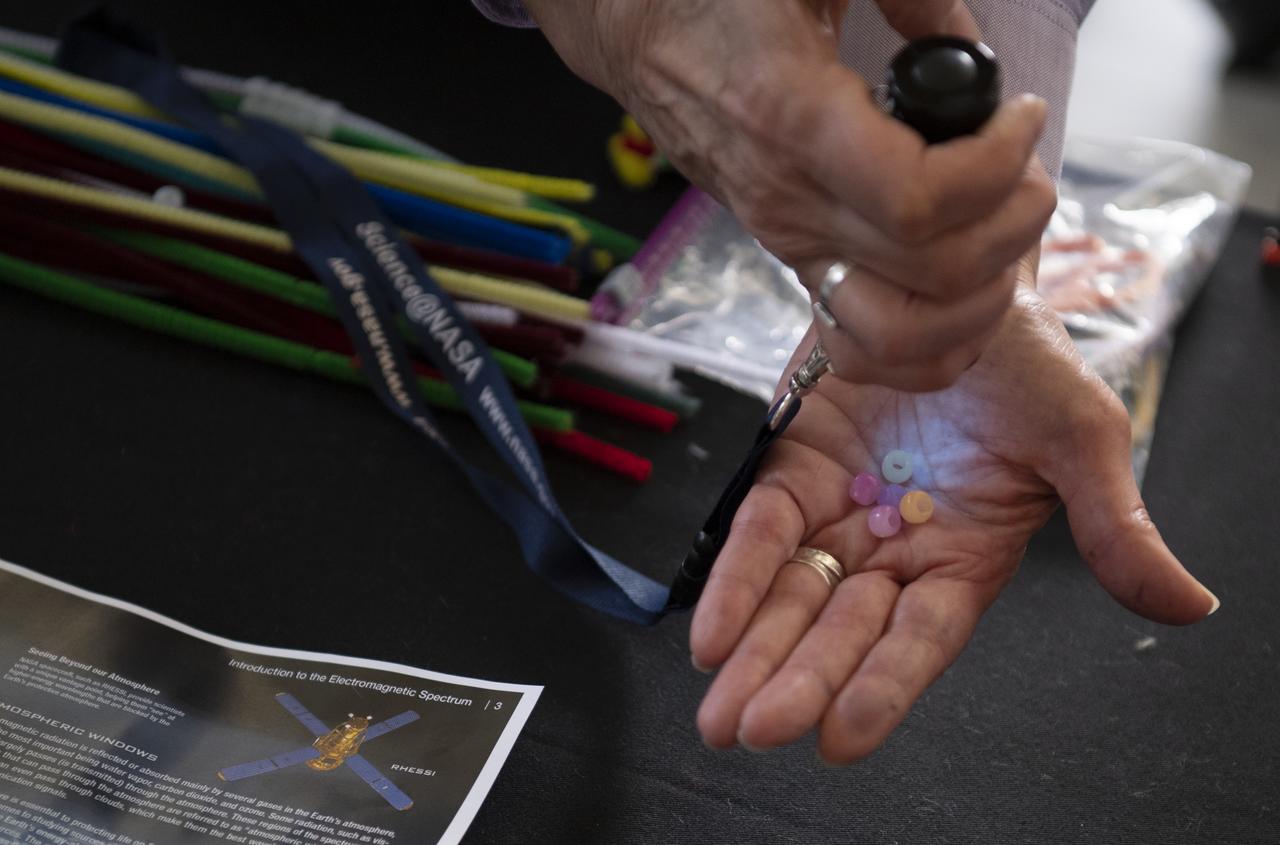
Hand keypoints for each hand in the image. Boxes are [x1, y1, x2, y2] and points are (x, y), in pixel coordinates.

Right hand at [525, 0, 1056, 388]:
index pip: (919, 202)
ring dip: (979, 298)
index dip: (997, 168)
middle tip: (1023, 162)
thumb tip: (969, 49)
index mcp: (794, 121)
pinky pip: (867, 348)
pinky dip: (930, 347)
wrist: (642, 36)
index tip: (1019, 114)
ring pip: (904, 335)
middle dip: (1013, 221)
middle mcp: (791, 205)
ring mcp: (791, 245)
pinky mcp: (797, 262)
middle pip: (935, 272)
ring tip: (997, 228)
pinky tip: (964, 294)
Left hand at [688, 283, 1218, 762]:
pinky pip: (759, 532)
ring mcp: (840, 512)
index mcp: (966, 556)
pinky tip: (708, 632)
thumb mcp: (1079, 435)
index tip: (838, 738)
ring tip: (719, 712)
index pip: (921, 637)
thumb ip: (1115, 524)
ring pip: (792, 595)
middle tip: (748, 731)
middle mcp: (896, 548)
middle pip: (842, 629)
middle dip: (798, 680)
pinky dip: (733, 579)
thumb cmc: (1024, 360)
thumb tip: (1188, 604)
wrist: (948, 282)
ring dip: (754, 652)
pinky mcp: (791, 470)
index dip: (883, 686)